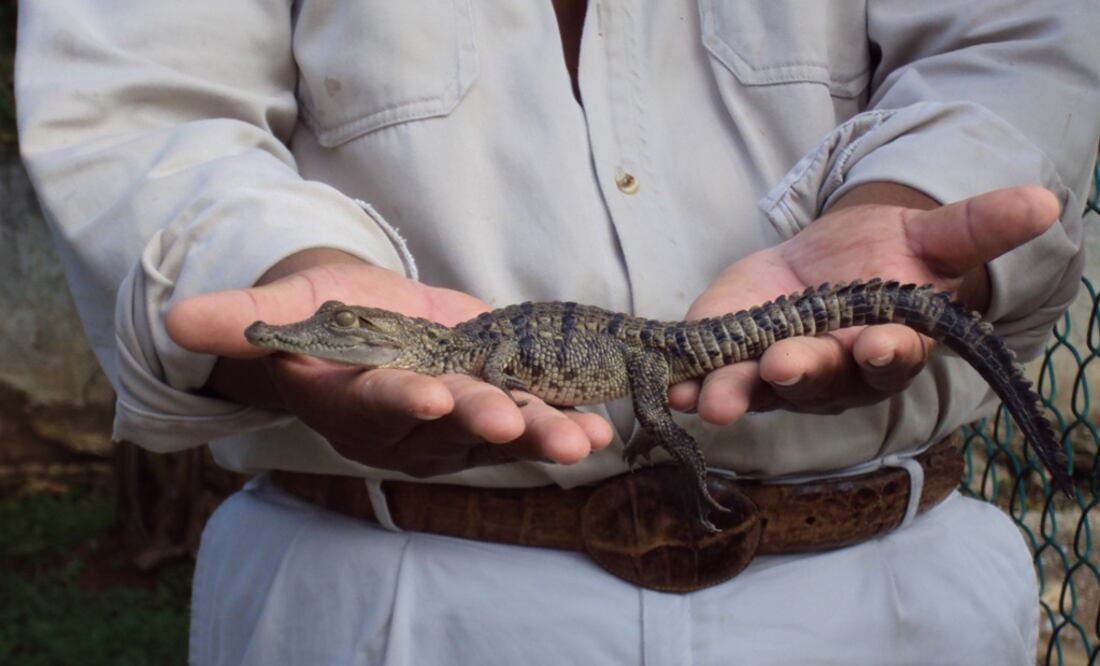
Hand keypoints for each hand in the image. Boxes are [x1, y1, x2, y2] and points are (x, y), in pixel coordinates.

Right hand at [166, 250, 612, 475]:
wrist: (367, 323)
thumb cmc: (318, 316)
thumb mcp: (279, 311)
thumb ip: (239, 321)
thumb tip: (171, 319)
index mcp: (353, 401)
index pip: (374, 403)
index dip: (399, 400)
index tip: (428, 394)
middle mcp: (407, 422)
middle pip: (446, 428)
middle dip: (479, 425)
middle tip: (510, 423)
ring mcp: (455, 419)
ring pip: (498, 432)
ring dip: (540, 435)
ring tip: (581, 439)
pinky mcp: (494, 400)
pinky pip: (532, 417)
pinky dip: (565, 421)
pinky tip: (602, 425)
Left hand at [669, 185, 1059, 423]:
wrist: (831, 263)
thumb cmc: (888, 256)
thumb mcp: (933, 236)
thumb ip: (977, 227)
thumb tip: (1047, 199)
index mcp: (888, 347)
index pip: (890, 359)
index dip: (885, 354)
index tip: (880, 344)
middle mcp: (835, 374)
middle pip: (820, 380)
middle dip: (801, 373)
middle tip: (781, 365)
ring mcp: (780, 374)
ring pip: (760, 390)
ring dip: (735, 393)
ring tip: (710, 398)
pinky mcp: (734, 362)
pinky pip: (714, 378)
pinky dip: (691, 384)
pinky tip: (672, 387)